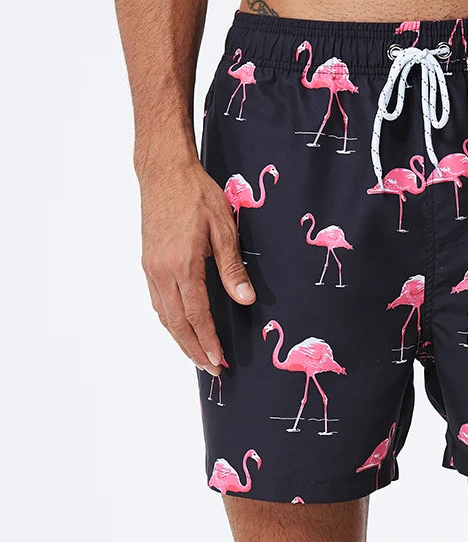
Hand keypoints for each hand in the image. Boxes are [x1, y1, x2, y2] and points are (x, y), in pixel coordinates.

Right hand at [138, 156, 254, 374]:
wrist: (164, 171)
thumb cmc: (197, 194)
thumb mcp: (224, 228)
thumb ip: (233, 267)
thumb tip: (245, 300)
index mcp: (183, 265)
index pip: (197, 315)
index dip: (208, 341)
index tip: (219, 361)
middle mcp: (162, 271)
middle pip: (177, 323)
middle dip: (194, 349)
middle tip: (211, 370)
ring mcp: (151, 267)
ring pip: (164, 314)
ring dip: (180, 339)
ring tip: (197, 356)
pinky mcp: (148, 261)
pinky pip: (158, 300)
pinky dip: (169, 319)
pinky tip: (179, 326)